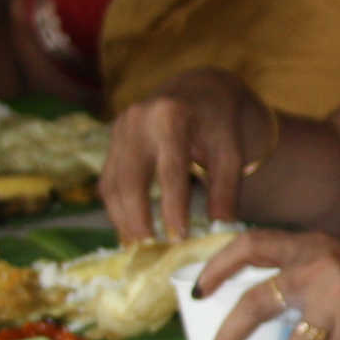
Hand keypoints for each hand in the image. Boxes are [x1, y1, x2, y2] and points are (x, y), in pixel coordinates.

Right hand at [102, 69, 263, 242]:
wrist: (198, 90)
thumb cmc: (218, 123)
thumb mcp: (230, 150)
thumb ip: (226, 188)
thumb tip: (221, 227)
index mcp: (171, 116)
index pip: (170, 170)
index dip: (172, 207)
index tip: (178, 239)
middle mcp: (138, 119)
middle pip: (130, 178)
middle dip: (137, 217)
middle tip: (148, 249)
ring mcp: (120, 128)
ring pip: (112, 182)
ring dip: (121, 217)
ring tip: (136, 247)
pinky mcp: (112, 138)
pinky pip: (108, 179)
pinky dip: (116, 207)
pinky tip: (129, 229)